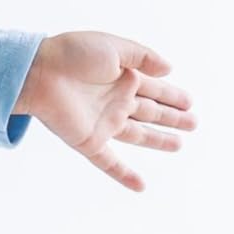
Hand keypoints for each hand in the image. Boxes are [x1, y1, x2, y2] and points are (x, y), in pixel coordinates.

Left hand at [15, 32, 195, 192]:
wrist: (39, 72)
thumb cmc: (73, 54)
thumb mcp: (113, 47)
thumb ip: (142, 56)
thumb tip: (169, 69)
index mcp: (121, 78)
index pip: (154, 89)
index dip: (172, 95)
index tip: (190, 101)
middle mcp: (115, 101)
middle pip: (150, 112)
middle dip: (172, 117)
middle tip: (194, 123)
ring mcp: (103, 122)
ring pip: (138, 135)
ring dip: (159, 140)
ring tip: (180, 144)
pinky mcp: (90, 141)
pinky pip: (109, 163)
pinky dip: (124, 176)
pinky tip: (141, 187)